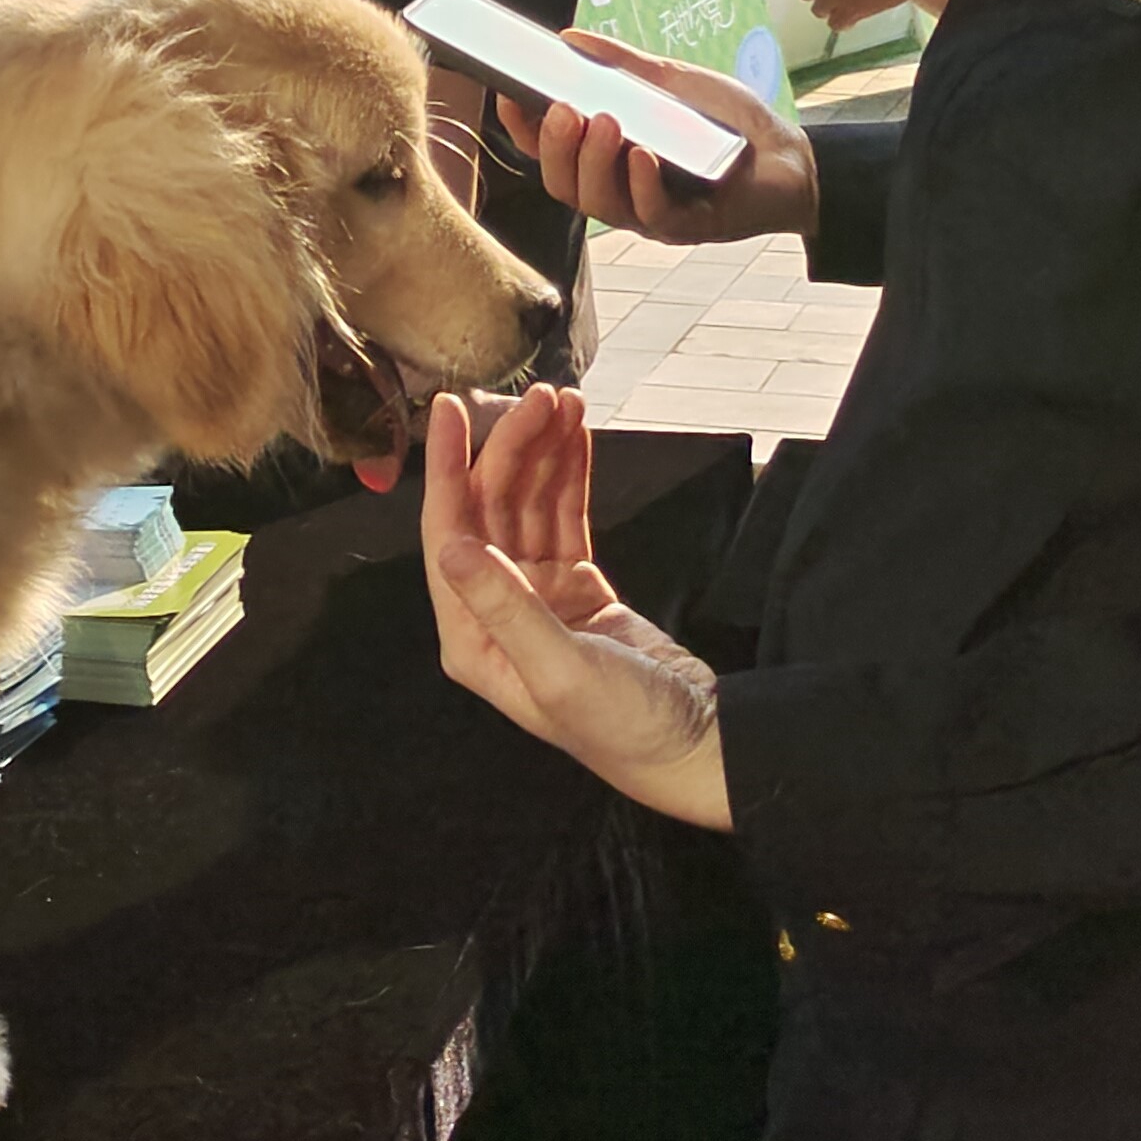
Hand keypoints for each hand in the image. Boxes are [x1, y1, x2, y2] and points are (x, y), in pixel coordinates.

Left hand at [419, 393, 728, 828]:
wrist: (694, 744)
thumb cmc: (623, 725)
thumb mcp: (559, 669)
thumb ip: (505, 606)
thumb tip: (450, 546)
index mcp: (472, 639)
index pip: (449, 534)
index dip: (446, 468)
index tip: (448, 408)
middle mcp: (495, 613)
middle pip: (489, 510)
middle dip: (509, 448)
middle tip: (538, 396)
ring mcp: (538, 597)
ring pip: (529, 506)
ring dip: (542, 453)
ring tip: (564, 401)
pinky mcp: (579, 588)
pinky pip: (564, 517)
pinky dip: (570, 475)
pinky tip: (577, 434)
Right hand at [499, 32, 815, 246]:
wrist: (792, 157)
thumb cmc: (729, 124)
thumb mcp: (672, 83)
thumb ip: (621, 65)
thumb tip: (568, 38)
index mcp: (606, 160)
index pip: (549, 152)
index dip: (523, 129)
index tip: (509, 94)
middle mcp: (619, 191)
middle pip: (563, 183)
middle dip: (555, 147)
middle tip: (564, 108)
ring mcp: (650, 213)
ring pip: (598, 202)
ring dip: (594, 162)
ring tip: (606, 121)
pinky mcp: (688, 227)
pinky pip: (652, 214)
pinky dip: (641, 185)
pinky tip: (642, 155)